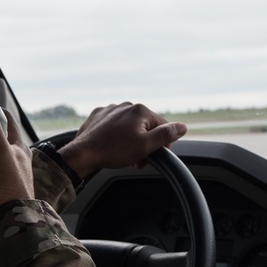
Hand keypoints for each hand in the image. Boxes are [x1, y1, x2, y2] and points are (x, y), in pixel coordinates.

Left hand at [58, 102, 187, 176]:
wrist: (84, 154)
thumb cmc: (113, 151)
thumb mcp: (146, 146)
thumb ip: (166, 135)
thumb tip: (182, 127)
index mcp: (140, 110)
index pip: (162, 126)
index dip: (162, 143)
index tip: (155, 156)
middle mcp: (125, 106)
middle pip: (145, 126)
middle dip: (145, 143)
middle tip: (139, 160)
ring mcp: (110, 110)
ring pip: (129, 126)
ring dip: (131, 140)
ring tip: (125, 156)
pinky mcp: (98, 116)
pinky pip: (114, 126)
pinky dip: (116, 136)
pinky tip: (112, 147)